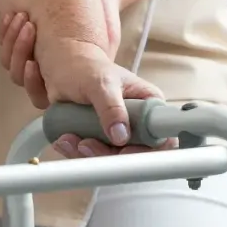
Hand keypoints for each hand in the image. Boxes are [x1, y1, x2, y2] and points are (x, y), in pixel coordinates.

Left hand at [0, 0, 120, 104]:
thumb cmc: (104, 19)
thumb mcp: (108, 42)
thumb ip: (99, 66)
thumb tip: (91, 86)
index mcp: (67, 82)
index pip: (39, 96)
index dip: (32, 82)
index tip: (33, 63)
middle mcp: (48, 73)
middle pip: (20, 76)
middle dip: (20, 52)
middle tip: (30, 27)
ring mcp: (34, 57)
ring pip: (10, 60)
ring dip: (13, 39)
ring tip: (23, 17)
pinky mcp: (23, 41)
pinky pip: (4, 44)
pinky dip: (6, 30)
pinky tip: (12, 15)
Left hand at [24, 33, 159, 151]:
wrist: (64, 68)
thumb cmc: (86, 67)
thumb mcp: (100, 83)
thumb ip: (111, 107)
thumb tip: (121, 134)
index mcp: (148, 103)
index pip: (162, 136)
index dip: (146, 149)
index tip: (123, 149)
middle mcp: (138, 120)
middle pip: (135, 153)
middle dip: (108, 154)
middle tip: (87, 143)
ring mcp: (120, 132)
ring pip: (113, 159)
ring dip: (88, 153)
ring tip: (71, 137)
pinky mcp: (102, 140)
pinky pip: (94, 157)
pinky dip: (77, 152)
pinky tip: (67, 139)